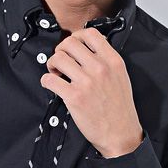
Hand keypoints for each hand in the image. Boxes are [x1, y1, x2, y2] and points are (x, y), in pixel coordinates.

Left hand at [40, 26, 142, 157]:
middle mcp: (100, 68)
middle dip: (60, 50)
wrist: (121, 133)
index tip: (72, 47)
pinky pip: (49, 80)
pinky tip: (51, 85)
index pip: (90, 34)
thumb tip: (88, 50)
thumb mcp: (121, 76)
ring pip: (58, 58)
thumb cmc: (120, 108)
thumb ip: (107, 61)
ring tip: (56, 73)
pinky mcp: (74, 97)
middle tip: (61, 62)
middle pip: (69, 43)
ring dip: (52, 64)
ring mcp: (86, 82)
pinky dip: (46, 81)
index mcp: (113, 61)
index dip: (76, 37)